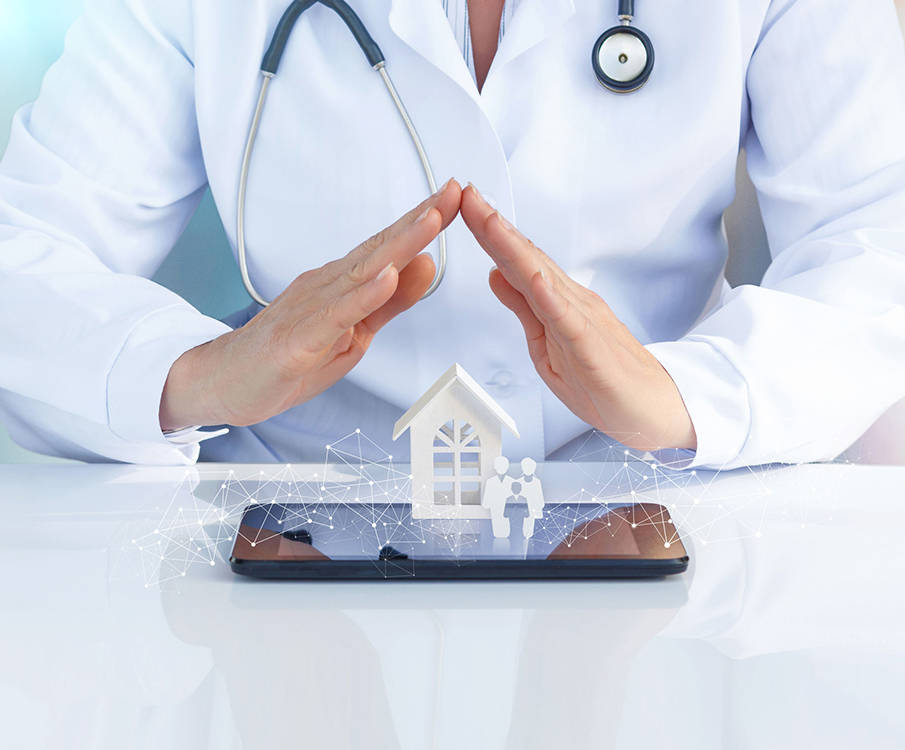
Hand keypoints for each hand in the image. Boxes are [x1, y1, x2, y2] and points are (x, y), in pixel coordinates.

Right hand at [159, 179, 461, 430]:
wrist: (224, 380)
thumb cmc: (287, 356)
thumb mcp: (354, 332)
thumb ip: (390, 302)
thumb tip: (427, 265)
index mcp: (342, 283)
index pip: (389, 247)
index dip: (423, 221)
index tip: (454, 196)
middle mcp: (326, 285)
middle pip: (379, 248)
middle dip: (419, 219)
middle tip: (452, 191)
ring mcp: (310, 309)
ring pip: (361, 273)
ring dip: (398, 245)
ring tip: (430, 220)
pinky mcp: (297, 340)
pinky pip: (334, 315)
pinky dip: (362, 296)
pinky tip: (386, 279)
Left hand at [459, 184, 696, 452]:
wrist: (655, 408)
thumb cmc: (603, 379)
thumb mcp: (546, 345)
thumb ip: (523, 309)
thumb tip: (494, 274)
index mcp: (556, 301)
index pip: (518, 260)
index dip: (490, 233)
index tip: (464, 204)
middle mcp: (570, 300)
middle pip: (526, 259)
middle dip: (494, 227)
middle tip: (467, 194)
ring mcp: (583, 321)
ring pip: (543, 279)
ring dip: (515, 249)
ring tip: (490, 222)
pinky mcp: (593, 348)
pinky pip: (569, 321)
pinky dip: (551, 298)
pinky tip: (535, 279)